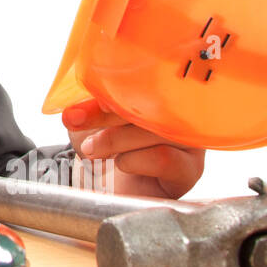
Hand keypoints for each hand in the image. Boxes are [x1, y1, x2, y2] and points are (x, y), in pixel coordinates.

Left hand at [62, 98, 204, 198]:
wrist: (107, 188)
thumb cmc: (104, 144)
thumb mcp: (90, 119)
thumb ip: (88, 106)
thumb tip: (76, 109)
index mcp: (162, 89)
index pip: (145, 78)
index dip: (113, 86)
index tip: (86, 103)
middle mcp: (182, 111)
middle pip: (153, 101)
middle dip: (106, 113)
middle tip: (77, 121)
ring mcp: (189, 140)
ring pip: (156, 130)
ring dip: (114, 140)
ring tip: (92, 148)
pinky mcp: (189, 170)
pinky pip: (165, 159)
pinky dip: (134, 161)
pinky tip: (121, 163)